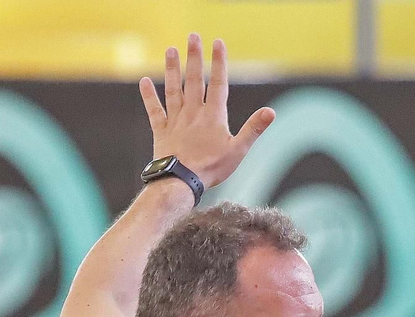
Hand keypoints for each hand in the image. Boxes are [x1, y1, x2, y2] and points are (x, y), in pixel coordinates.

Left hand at [138, 35, 274, 189]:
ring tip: (171, 50)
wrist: (181, 182)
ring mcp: (176, 120)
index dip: (218, 62)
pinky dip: (148, 96)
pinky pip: (154, 110)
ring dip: (172, 69)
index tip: (217, 42)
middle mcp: (193, 113)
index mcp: (213, 116)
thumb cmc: (211, 168)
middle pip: (194, 80)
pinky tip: (143, 81)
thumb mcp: (238, 150)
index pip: (218, 83)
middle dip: (194, 57)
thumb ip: (253, 129)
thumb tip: (271, 112)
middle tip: (192, 36)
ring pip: (173, 89)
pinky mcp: (161, 131)